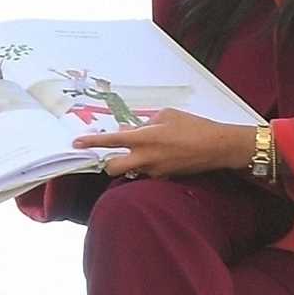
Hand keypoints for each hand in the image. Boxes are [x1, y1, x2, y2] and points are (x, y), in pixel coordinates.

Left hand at [73, 110, 255, 180]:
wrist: (217, 147)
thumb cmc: (193, 126)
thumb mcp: (166, 115)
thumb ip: (143, 123)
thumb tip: (128, 130)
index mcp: (144, 138)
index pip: (111, 141)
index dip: (91, 142)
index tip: (76, 143)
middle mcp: (146, 158)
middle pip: (112, 168)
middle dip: (107, 162)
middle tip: (111, 153)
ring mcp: (154, 172)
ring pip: (130, 171)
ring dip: (130, 162)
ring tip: (145, 149)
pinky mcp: (164, 179)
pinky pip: (147, 173)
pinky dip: (146, 164)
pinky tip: (160, 155)